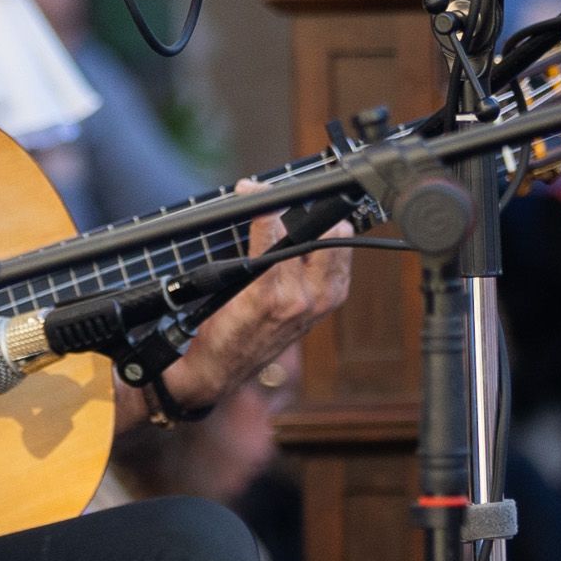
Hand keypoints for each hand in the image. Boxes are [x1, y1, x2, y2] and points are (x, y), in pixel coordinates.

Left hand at [153, 213, 353, 416]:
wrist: (219, 368)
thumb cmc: (251, 330)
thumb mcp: (293, 303)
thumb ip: (304, 268)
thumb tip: (294, 220)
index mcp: (331, 294)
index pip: (340, 240)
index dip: (325, 213)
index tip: (309, 193)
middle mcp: (319, 297)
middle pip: (326, 232)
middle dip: (304, 209)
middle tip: (275, 194)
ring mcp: (295, 298)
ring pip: (294, 233)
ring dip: (273, 206)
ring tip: (254, 193)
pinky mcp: (265, 295)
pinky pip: (267, 240)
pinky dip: (260, 214)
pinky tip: (251, 198)